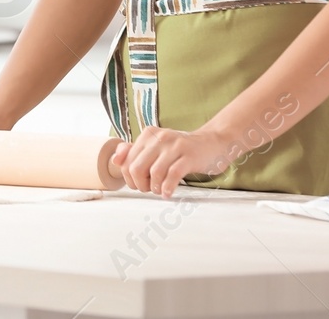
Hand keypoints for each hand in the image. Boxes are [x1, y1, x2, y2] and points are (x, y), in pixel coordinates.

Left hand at [109, 125, 232, 197]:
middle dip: (140, 185)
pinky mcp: (189, 156)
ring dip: (155, 188)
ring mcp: (175, 146)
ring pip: (154, 173)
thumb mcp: (157, 148)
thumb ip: (135, 152)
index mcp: (148, 135)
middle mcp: (159, 137)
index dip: (129, 178)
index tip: (139, 184)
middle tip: (149, 189)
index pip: (127, 161)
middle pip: (136, 168)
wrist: (213, 142)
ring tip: (160, 190)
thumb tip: (115, 160)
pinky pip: (173, 175)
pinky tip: (169, 193)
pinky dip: (168, 188)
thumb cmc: (181, 150)